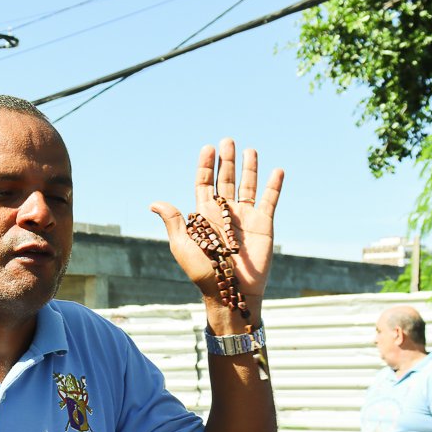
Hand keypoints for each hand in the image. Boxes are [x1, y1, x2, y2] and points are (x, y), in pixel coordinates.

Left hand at [151, 139, 282, 313]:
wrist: (229, 291)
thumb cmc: (202, 271)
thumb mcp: (182, 245)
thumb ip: (174, 221)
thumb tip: (154, 203)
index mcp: (204, 215)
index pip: (205, 184)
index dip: (206, 166)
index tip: (208, 148)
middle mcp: (224, 213)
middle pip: (225, 180)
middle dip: (226, 160)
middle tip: (227, 140)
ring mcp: (245, 217)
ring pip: (248, 186)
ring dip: (249, 168)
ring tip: (249, 149)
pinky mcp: (263, 224)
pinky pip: (270, 201)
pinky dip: (274, 186)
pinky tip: (276, 171)